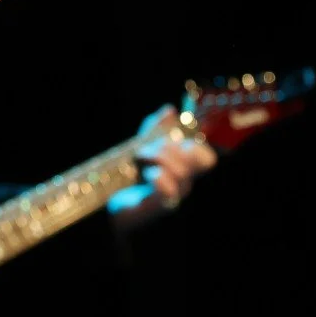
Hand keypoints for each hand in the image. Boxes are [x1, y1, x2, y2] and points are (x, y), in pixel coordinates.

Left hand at [110, 103, 218, 228]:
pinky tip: (148, 175)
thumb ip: (155, 129)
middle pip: (194, 159)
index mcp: (181, 169)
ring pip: (182, 171)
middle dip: (169, 147)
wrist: (108, 205)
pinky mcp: (159, 207)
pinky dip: (160, 178)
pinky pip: (170, 190)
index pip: (207, 158)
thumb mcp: (140, 147)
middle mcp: (182, 183)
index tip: (171, 141)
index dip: (196, 146)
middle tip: (146, 150)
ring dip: (158, 158)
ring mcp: (173, 196)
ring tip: (140, 161)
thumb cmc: (126, 179)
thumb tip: (170, 110)